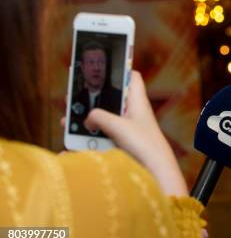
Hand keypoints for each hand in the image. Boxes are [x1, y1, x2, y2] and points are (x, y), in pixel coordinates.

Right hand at [82, 71, 187, 195]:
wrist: (156, 172)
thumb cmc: (144, 146)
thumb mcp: (119, 127)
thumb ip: (99, 118)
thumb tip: (87, 119)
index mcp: (137, 102)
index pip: (132, 78)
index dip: (121, 69)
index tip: (104, 65)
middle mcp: (132, 113)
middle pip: (111, 99)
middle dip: (92, 100)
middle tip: (73, 97)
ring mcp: (127, 129)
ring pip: (103, 120)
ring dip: (87, 123)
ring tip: (67, 123)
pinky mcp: (122, 145)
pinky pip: (102, 138)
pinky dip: (89, 140)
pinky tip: (74, 145)